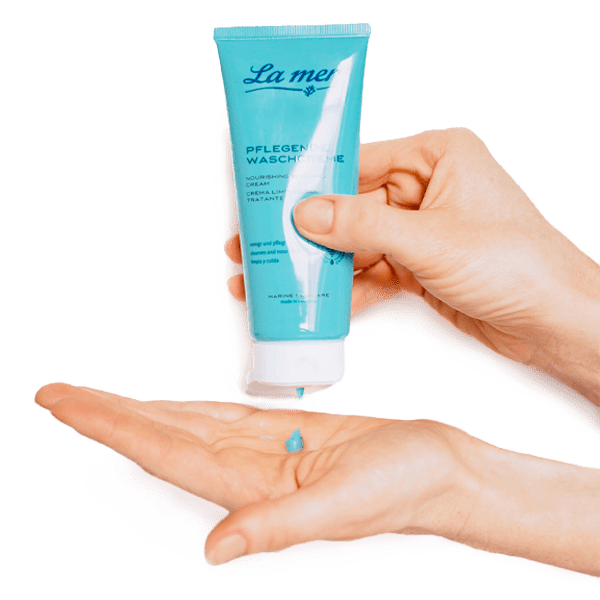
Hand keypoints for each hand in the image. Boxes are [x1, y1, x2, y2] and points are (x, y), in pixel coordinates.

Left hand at [35, 382, 599, 575]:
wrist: (438, 470)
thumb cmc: (405, 487)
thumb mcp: (345, 507)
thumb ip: (276, 527)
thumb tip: (215, 552)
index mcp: (253, 487)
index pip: (163, 448)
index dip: (110, 424)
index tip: (64, 402)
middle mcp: (247, 472)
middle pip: (160, 436)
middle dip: (107, 415)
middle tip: (57, 394)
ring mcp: (264, 453)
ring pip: (186, 427)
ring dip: (139, 411)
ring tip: (97, 398)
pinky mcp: (286, 436)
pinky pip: (224, 419)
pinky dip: (187, 408)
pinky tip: (168, 405)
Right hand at [226, 128, 599, 404]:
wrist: (554, 323)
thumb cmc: (515, 263)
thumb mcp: (431, 239)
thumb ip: (364, 225)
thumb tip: (305, 213)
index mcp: (434, 158)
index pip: (357, 162)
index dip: (309, 183)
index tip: (266, 200)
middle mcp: (423, 191)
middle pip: (349, 208)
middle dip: (305, 235)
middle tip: (255, 248)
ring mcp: (418, 233)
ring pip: (355, 247)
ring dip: (319, 269)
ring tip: (271, 283)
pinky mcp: (417, 269)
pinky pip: (370, 275)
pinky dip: (346, 293)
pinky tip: (315, 307)